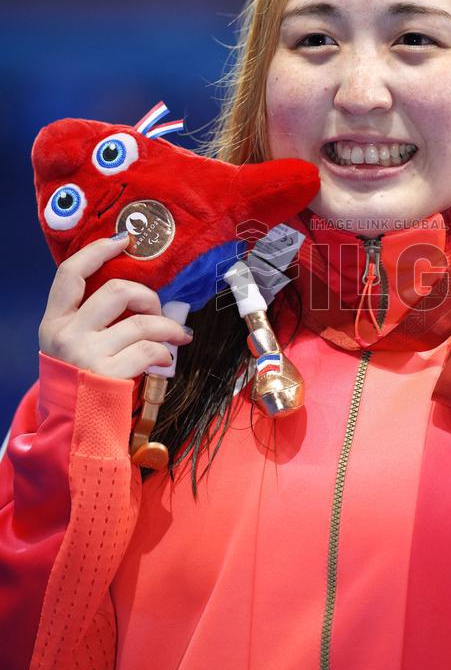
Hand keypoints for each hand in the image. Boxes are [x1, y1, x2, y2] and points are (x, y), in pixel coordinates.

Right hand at [38, 234, 193, 380]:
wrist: (74, 428)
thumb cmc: (80, 380)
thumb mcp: (71, 345)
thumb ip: (91, 319)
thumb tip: (139, 294)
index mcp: (54, 321)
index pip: (71, 273)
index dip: (98, 251)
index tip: (125, 240)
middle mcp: (66, 334)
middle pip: (116, 291)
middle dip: (148, 297)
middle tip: (158, 311)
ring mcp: (86, 354)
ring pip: (141, 322)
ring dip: (168, 326)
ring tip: (178, 336)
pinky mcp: (107, 374)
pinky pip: (148, 350)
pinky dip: (164, 352)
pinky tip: (165, 358)